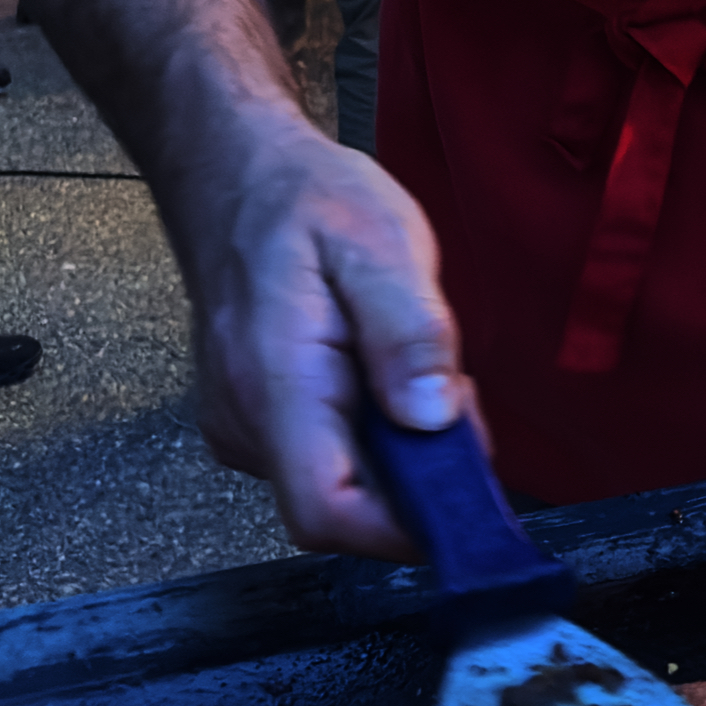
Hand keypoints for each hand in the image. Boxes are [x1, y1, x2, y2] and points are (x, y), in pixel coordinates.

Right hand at [170, 110, 467, 558]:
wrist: (236, 176)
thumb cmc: (307, 203)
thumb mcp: (380, 244)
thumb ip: (410, 333)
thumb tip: (434, 420)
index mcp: (275, 386)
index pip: (327, 512)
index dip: (403, 529)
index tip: (468, 498)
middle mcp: (247, 423)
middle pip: (346, 504)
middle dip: (420, 472)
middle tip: (454, 393)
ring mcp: (246, 427)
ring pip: (342, 479)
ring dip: (400, 446)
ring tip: (415, 364)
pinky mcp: (258, 420)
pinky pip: (329, 452)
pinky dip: (375, 429)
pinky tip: (386, 370)